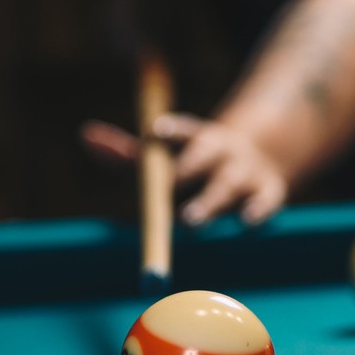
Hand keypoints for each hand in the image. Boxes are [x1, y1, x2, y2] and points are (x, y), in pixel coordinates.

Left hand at [81, 115, 290, 225]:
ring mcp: (246, 173)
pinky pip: (266, 203)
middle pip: (203, 160)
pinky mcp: (270, 194)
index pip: (185, 132)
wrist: (259, 161)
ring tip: (190, 220)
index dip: (173, 131)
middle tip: (167, 187)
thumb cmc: (195, 166)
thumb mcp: (166, 158)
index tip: (158, 131)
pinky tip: (247, 223)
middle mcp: (221, 153)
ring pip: (227, 186)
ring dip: (209, 202)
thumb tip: (85, 134)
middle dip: (186, 173)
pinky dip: (258, 212)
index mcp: (195, 140)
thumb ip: (128, 154)